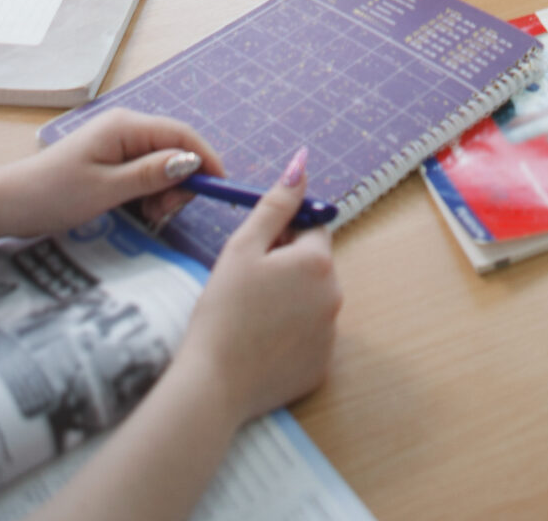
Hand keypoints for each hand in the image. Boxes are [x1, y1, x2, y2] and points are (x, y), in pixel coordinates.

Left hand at [0, 107, 232, 242]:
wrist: (9, 203)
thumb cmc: (54, 195)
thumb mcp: (106, 190)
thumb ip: (150, 175)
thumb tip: (190, 163)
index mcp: (126, 126)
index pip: (181, 135)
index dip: (205, 159)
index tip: (219, 189)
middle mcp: (125, 128)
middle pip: (173, 149)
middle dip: (179, 182)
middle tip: (164, 213)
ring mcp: (116, 143)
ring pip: (160, 164)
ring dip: (163, 191)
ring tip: (148, 215)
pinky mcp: (109, 160)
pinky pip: (142, 172)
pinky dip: (148, 192)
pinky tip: (138, 211)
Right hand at [178, 152, 340, 428]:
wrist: (212, 383)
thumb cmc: (223, 310)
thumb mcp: (243, 247)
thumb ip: (276, 204)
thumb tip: (302, 164)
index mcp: (318, 262)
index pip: (310, 229)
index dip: (281, 236)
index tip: (255, 253)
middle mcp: (335, 296)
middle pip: (313, 266)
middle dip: (286, 268)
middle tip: (247, 286)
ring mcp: (330, 336)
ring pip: (311, 302)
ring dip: (289, 300)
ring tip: (250, 318)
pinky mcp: (321, 368)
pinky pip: (309, 338)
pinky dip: (290, 336)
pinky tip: (259, 345)